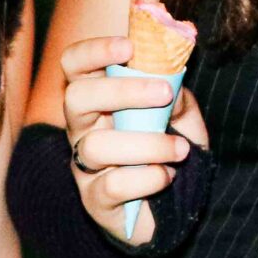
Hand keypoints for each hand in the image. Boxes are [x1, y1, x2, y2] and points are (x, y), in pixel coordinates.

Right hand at [58, 33, 209, 244]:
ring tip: (180, 150)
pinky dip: (147, 178)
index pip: (75, 65)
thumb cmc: (169, 153)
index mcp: (99, 100)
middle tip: (164, 93)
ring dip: (146, 143)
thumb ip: (178, 99)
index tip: (128, 47)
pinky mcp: (95, 201)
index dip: (94, 50)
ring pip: (96, 146)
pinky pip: (112, 185)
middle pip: (76, 98)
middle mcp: (83, 129)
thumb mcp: (182, 120)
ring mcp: (84, 166)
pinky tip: (167, 176)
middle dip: (121, 91)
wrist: (172, 210)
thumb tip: (173, 82)